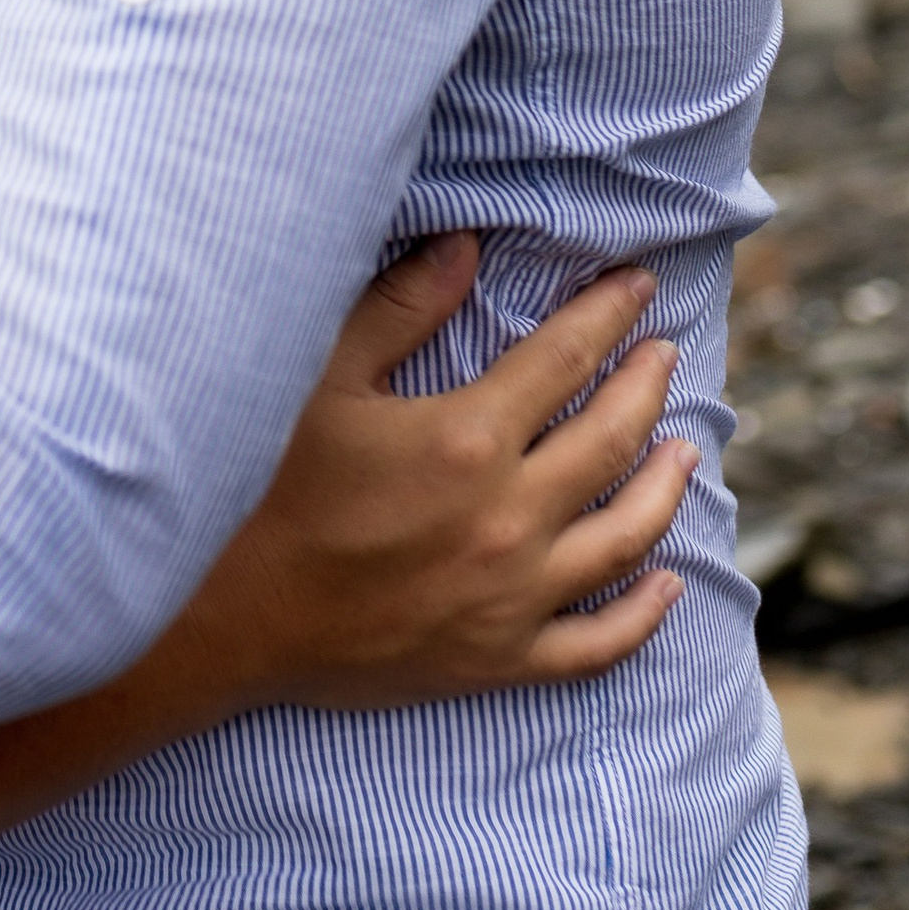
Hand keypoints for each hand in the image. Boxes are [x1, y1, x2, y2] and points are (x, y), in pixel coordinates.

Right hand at [154, 234, 692, 719]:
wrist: (223, 618)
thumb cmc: (261, 485)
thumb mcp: (320, 378)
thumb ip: (399, 309)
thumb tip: (465, 249)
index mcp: (467, 440)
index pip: (564, 360)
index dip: (607, 315)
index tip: (638, 285)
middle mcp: (508, 519)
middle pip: (609, 441)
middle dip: (646, 386)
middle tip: (667, 353)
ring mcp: (511, 598)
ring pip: (625, 540)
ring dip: (664, 489)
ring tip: (686, 450)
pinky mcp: (498, 660)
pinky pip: (597, 644)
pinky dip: (641, 616)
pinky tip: (666, 587)